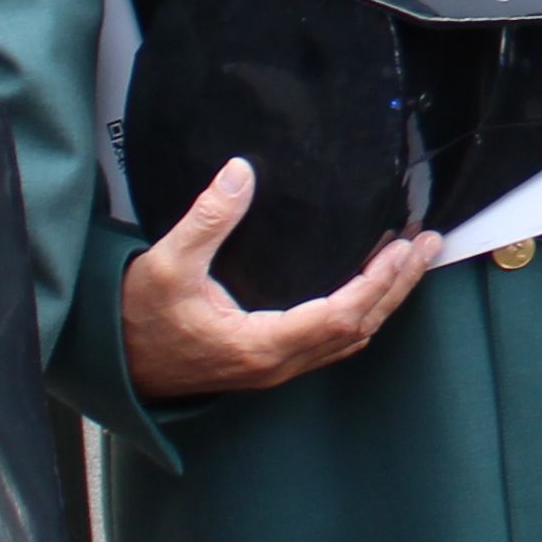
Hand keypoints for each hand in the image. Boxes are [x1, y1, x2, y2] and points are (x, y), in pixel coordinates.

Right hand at [121, 158, 442, 397]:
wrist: (113, 364)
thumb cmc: (137, 319)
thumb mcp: (167, 264)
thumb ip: (207, 219)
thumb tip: (241, 172)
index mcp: (261, 345)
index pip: (342, 316)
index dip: (378, 282)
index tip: (403, 248)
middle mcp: (277, 364)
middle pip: (359, 329)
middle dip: (397, 286)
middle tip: (427, 245)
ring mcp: (274, 368)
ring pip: (349, 339)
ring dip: (383, 300)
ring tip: (410, 260)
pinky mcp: (268, 362)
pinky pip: (330, 342)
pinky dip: (360, 313)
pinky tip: (368, 288)